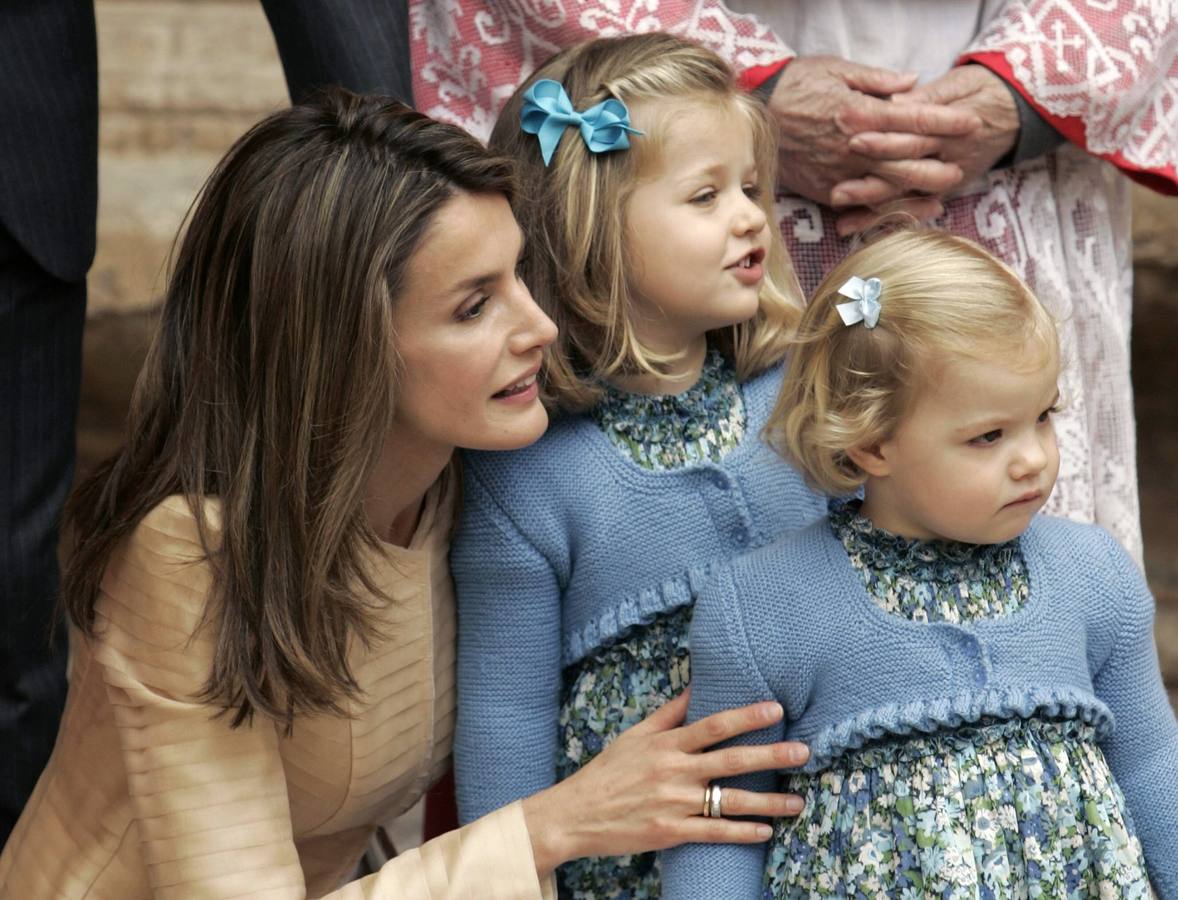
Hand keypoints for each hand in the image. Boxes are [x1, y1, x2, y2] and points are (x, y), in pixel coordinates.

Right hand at [519, 690, 808, 876]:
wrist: (575, 814)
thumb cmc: (607, 772)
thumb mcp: (635, 736)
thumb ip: (669, 714)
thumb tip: (696, 687)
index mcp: (666, 744)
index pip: (713, 725)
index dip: (746, 715)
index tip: (776, 708)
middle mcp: (673, 771)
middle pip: (731, 761)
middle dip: (771, 756)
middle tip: (804, 752)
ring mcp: (674, 804)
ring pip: (730, 802)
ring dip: (768, 803)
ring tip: (797, 802)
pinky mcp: (671, 833)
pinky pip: (715, 834)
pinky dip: (741, 833)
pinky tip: (764, 831)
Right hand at [768, 56, 978, 205]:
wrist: (755, 112)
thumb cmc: (796, 84)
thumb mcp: (837, 68)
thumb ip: (877, 80)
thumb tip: (912, 84)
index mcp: (860, 112)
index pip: (915, 118)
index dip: (947, 121)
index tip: (971, 122)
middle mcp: (853, 146)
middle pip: (909, 161)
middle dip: (940, 164)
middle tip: (963, 166)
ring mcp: (839, 172)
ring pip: (889, 188)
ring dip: (920, 193)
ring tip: (945, 192)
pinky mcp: (824, 189)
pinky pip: (861, 205)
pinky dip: (885, 210)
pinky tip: (906, 210)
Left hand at [833, 64, 1018, 212]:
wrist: (1018, 109)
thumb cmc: (981, 88)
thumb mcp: (957, 82)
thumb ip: (923, 97)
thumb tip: (890, 103)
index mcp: (953, 125)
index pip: (914, 132)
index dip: (884, 136)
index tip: (852, 138)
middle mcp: (950, 156)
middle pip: (907, 171)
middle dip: (871, 183)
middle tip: (837, 190)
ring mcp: (946, 178)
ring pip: (906, 197)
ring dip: (872, 209)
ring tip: (840, 218)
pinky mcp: (941, 190)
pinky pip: (910, 208)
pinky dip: (880, 219)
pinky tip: (851, 227)